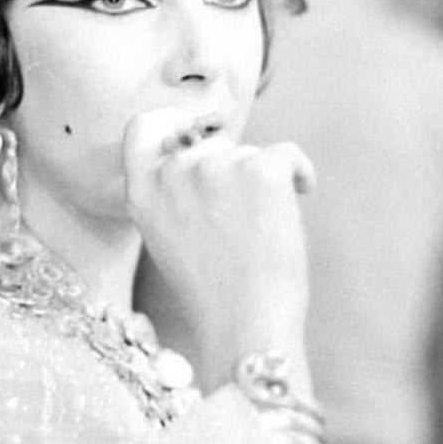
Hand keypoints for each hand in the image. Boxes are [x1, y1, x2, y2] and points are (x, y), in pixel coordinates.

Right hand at [124, 107, 315, 392]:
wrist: (245, 323)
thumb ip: (173, 195)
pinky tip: (300, 199)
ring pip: (250, 155)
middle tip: (246, 220)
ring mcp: (215, 167)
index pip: (143, 128)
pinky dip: (300, 175)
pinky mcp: (260, 168)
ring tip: (262, 233)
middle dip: (234, 171)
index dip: (172, 121)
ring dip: (264, 184)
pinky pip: (288, 155)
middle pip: (211, 144)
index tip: (197, 128)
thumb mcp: (168, 239)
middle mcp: (173, 172)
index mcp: (142, 192)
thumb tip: (207, 160)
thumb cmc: (214, 293)